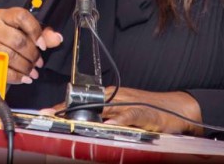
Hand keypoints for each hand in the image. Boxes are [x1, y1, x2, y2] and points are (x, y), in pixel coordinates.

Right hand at [0, 7, 62, 84]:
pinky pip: (1, 69)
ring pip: (9, 56)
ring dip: (25, 67)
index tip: (43, 46)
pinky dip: (16, 76)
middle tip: (39, 63)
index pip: (21, 17)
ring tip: (33, 72)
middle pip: (17, 40)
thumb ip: (42, 34)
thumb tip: (58, 39)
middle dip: (32, 55)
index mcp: (3, 15)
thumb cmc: (6, 38)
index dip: (35, 31)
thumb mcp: (22, 31)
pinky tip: (24, 78)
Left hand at [41, 86, 201, 134]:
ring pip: (103, 107)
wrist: (178, 108)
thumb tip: (89, 124)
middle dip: (67, 109)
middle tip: (48, 115)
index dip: (63, 106)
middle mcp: (117, 97)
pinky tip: (108, 125)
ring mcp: (129, 104)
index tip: (45, 112)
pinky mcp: (143, 112)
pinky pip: (128, 116)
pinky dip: (118, 120)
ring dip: (85, 114)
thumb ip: (109, 118)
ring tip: (68, 119)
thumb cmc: (152, 111)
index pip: (83, 101)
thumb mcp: (126, 113)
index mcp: (112, 97)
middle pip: (87, 102)